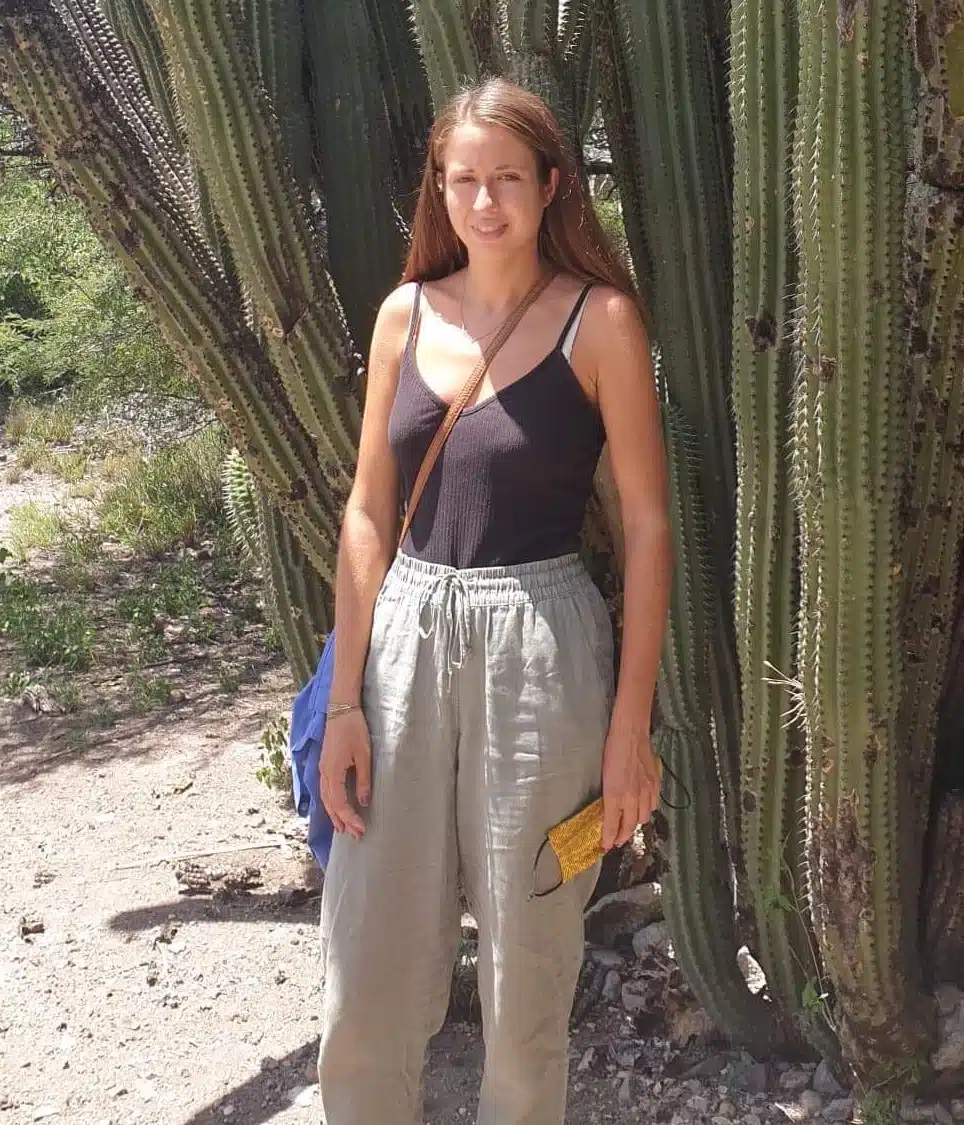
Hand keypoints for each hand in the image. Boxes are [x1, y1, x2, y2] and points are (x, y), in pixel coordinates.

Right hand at [319, 709, 371, 840]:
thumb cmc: (354, 728)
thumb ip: (363, 780)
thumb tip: (364, 802)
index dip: (349, 818)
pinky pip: (325, 790)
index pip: (339, 803)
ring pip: (326, 799)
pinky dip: (331, 803)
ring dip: (335, 815)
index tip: (360, 830)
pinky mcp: (325, 764)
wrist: (340, 708)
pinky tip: (336, 809)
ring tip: (343, 829)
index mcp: (332, 772)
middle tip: (355, 836)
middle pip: (330, 805)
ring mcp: (322, 769)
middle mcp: (324, 773)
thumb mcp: (364, 755)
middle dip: (342, 822)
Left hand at [600, 720, 660, 850]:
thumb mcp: (604, 775)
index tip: (605, 846)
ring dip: (635, 824)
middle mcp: (632, 797)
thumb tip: (608, 809)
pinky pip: (653, 805)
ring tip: (629, 826)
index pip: (612, 824)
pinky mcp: (655, 784)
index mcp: (615, 795)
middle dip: (622, 836)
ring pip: (643, 818)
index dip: (608, 838)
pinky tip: (643, 809)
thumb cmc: (612, 750)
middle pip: (629, 826)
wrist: (631, 733)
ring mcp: (646, 791)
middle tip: (616, 840)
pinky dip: (647, 811)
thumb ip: (608, 795)